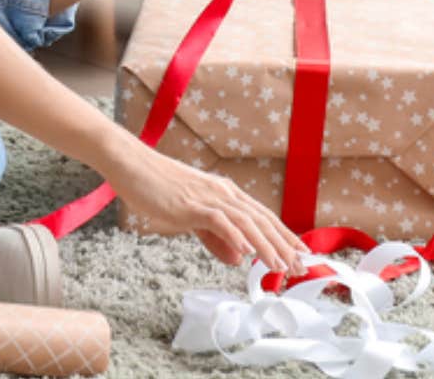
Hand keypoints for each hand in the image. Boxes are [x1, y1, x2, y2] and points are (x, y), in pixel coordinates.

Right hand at [103, 142, 308, 273]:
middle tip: (301, 267)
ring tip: (280, 266)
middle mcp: (224, 193)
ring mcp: (208, 197)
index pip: (263, 217)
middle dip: (284, 245)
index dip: (284, 236)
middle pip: (262, 220)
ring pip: (246, 222)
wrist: (132, 165)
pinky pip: (218, 220)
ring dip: (266, 245)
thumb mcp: (192, 218)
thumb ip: (216, 238)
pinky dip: (234, 235)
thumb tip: (238, 258)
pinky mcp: (191, 203)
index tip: (301, 255)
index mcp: (226, 194)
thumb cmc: (158, 189)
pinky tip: (246, 251)